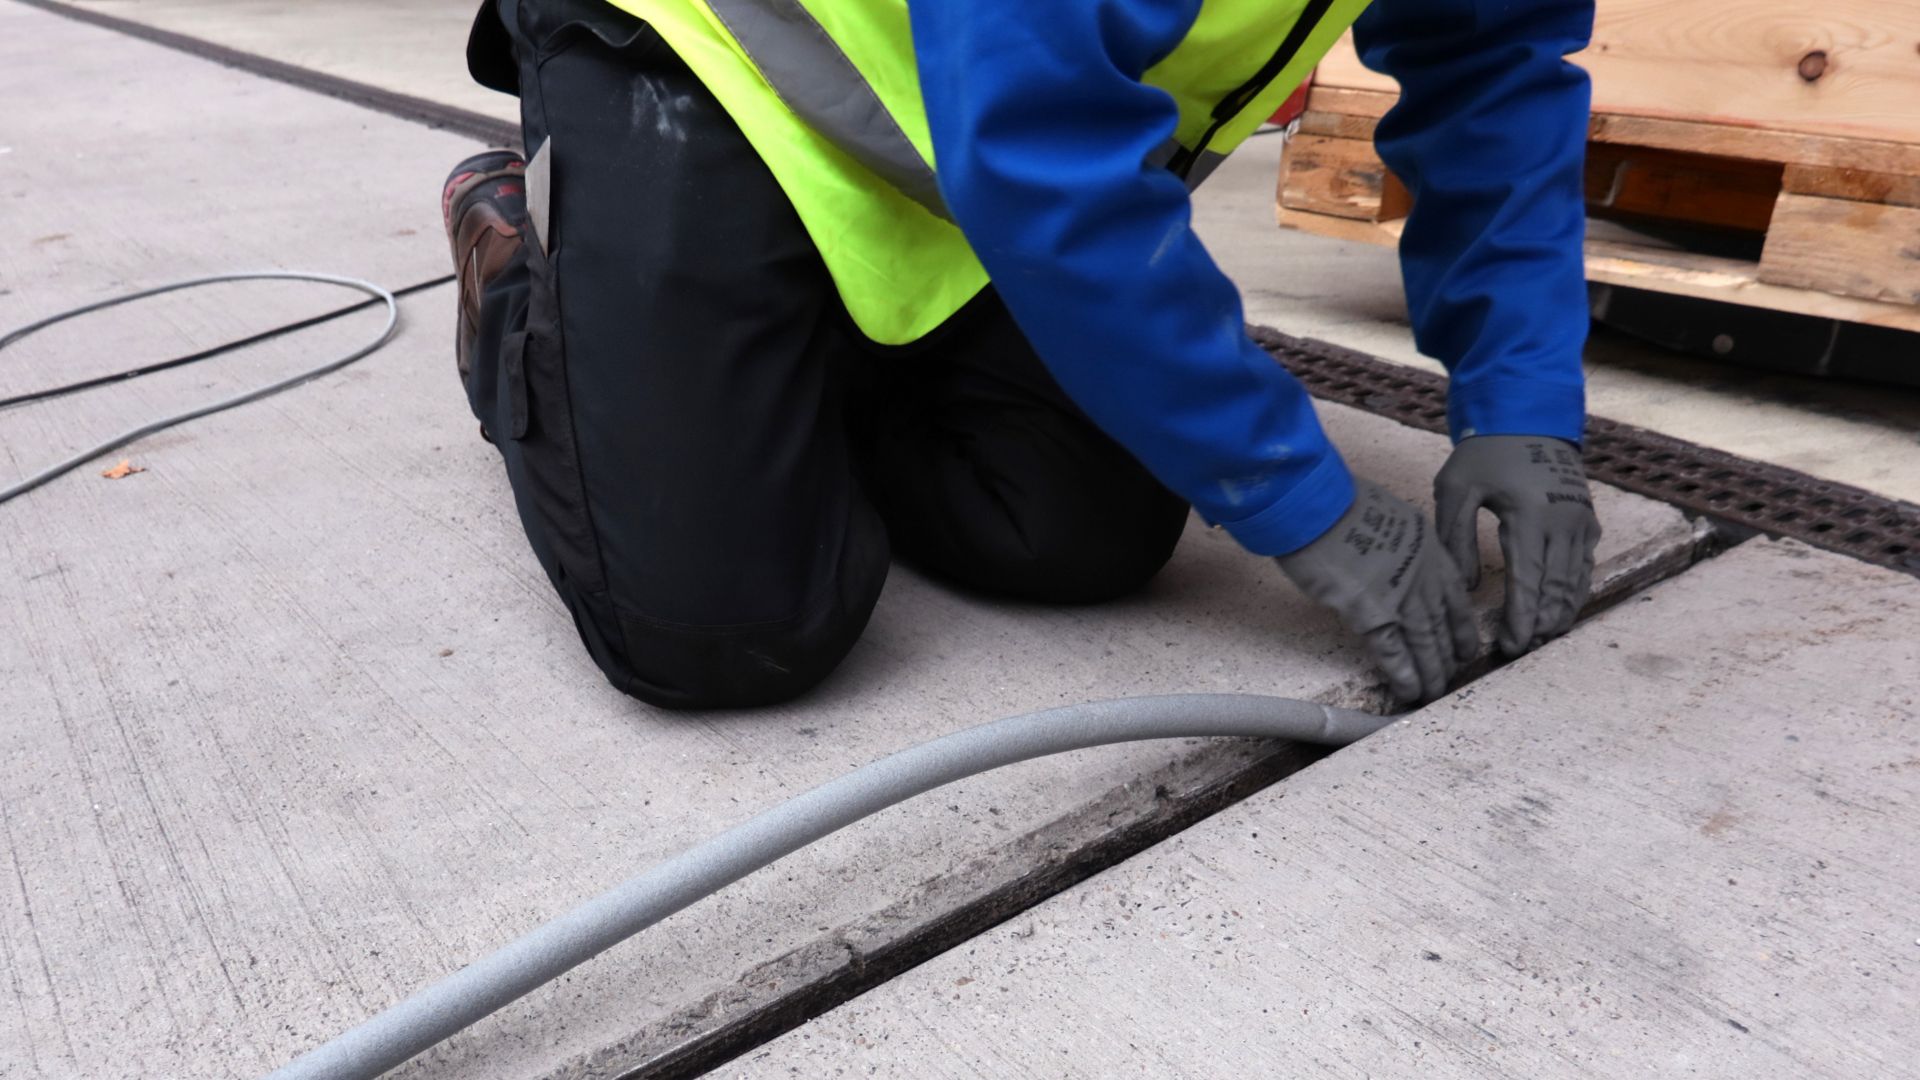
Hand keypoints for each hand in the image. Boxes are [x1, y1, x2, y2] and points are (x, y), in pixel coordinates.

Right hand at [1277, 480, 1477, 702]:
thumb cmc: (1337, 502)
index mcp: (1428, 547)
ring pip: (1424, 642)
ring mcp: (1400, 595)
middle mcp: (1423, 574)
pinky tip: (1409, 690)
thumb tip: (1391, 563)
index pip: (1455, 596)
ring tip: (1433, 693)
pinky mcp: (1370, 613)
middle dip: (1447, 656)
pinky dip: (1403, 673)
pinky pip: (1392, 650)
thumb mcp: (1388, 514)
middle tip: (1450, 678)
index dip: (1461, 626)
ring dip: (1430, 672)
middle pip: (1442, 624)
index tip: (1465, 648)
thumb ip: (1398, 543)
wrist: (1316, 505)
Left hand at [1434, 436, 1601, 656]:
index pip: (1529, 581)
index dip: (1521, 618)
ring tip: (1539, 640)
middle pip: (1557, 589)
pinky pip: (1585, 566)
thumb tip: (1465, 587)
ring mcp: (1582, 522)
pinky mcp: (1588, 521)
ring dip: (1560, 614)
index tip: (1510, 647)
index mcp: (1531, 516)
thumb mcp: (1456, 487)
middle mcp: (1565, 523)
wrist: (1528, 417)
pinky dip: (1573, 593)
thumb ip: (1455, 537)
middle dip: (1541, 625)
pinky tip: (1558, 612)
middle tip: (1521, 652)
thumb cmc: (1485, 453)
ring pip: (1576, 582)